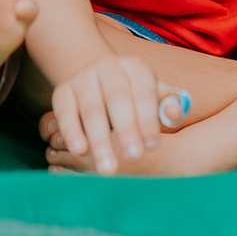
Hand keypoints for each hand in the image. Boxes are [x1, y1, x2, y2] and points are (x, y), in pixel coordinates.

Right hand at [46, 53, 163, 175]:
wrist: (91, 71)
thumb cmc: (131, 93)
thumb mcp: (152, 93)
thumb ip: (167, 104)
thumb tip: (174, 114)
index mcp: (135, 68)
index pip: (144, 91)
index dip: (148, 119)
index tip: (152, 147)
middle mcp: (108, 69)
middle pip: (118, 98)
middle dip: (126, 129)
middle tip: (134, 157)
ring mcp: (83, 79)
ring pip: (91, 108)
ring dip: (99, 139)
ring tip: (108, 167)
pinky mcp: (61, 92)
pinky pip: (65, 112)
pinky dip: (72, 132)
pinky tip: (79, 151)